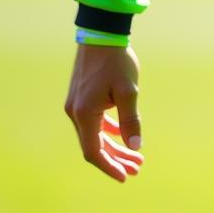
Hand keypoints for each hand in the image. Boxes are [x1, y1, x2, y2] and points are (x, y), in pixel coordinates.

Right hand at [64, 44, 144, 181]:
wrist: (101, 35)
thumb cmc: (116, 62)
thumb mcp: (128, 92)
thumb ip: (130, 120)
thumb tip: (135, 146)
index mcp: (84, 114)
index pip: (93, 152)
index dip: (109, 167)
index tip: (126, 177)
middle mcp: (75, 113)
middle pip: (95, 145)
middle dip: (117, 159)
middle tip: (138, 168)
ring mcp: (77, 105)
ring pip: (95, 134)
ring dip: (115, 145)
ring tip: (136, 156)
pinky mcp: (81, 97)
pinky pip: (94, 121)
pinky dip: (108, 130)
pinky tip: (123, 135)